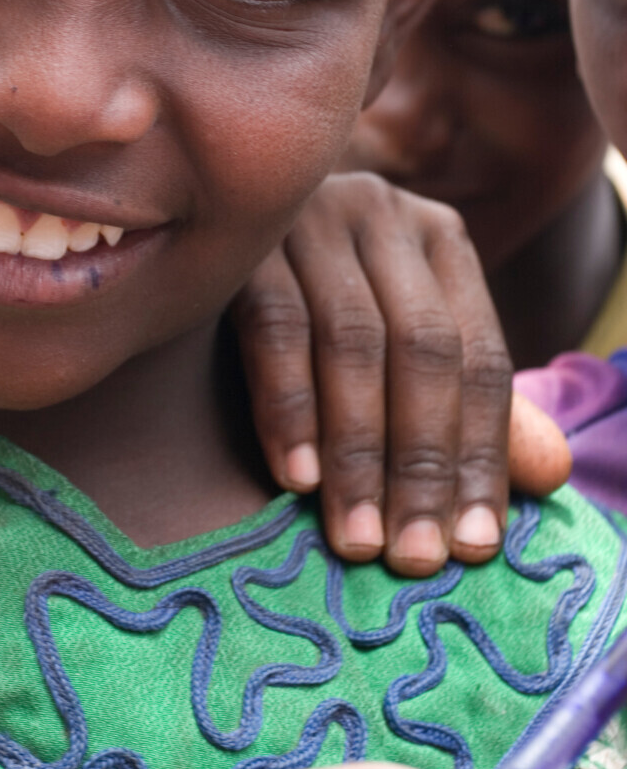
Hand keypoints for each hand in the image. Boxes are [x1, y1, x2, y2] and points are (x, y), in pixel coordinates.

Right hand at [231, 173, 570, 576]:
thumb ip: (470, 406)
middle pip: (423, 347)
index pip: (479, 355)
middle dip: (423, 461)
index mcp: (440, 237)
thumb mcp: (400, 340)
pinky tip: (297, 478)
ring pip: (353, 342)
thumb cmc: (318, 302)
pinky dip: (289, 408)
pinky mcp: (244, 241)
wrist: (216, 212)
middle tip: (413, 556)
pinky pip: (273, 329)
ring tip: (357, 537)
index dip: (483, 454)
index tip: (471, 546)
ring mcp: (310, 218)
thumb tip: (552, 475)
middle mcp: (382, 213)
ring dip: (358, 452)